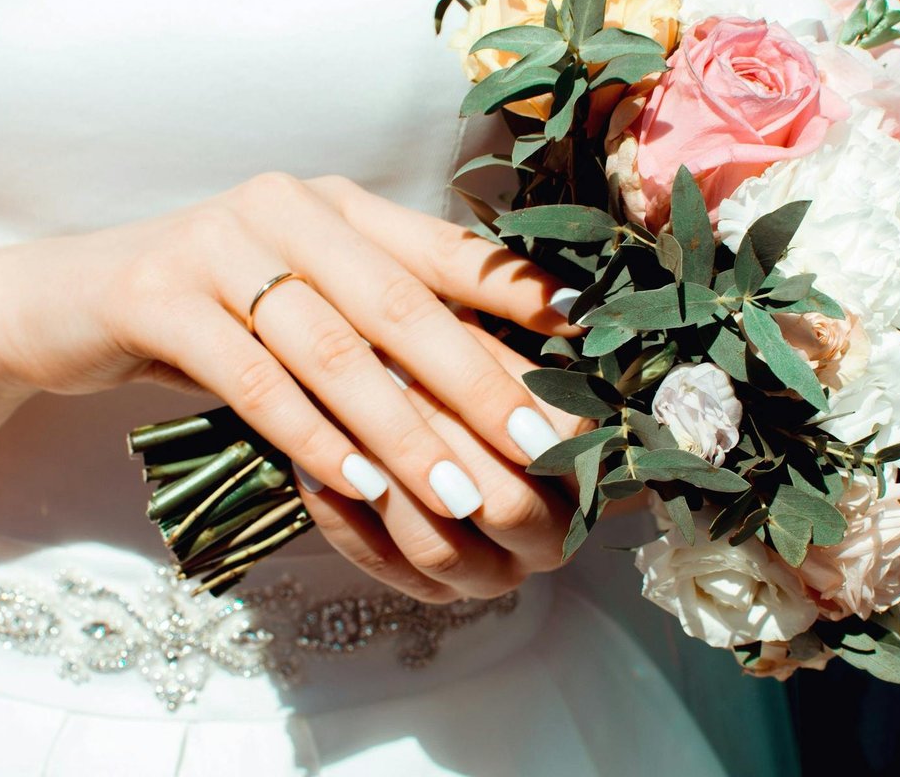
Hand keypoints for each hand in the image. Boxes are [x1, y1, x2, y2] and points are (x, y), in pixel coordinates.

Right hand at [0, 173, 581, 523]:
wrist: (70, 300)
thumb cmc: (213, 309)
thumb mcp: (302, 297)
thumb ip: (378, 316)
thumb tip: (488, 374)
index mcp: (335, 205)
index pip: (444, 250)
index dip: (519, 297)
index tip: (586, 348)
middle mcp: (284, 208)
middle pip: (400, 305)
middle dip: (478, 384)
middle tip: (540, 451)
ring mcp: (216, 245)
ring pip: (332, 350)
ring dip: (402, 430)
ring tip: (460, 491)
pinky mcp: (156, 295)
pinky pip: (252, 378)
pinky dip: (312, 436)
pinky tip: (359, 484)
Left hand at [298, 315, 591, 601]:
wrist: (411, 405)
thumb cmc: (450, 356)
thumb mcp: (483, 331)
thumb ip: (517, 324)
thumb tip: (561, 310)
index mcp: (588, 479)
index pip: (563, 458)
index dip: (510, 412)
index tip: (447, 358)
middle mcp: (551, 537)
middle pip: (508, 509)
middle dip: (443, 444)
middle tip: (387, 383)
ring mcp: (492, 573)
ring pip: (441, 550)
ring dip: (390, 490)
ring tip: (340, 428)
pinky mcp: (434, 589)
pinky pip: (385, 568)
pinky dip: (344, 522)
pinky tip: (310, 470)